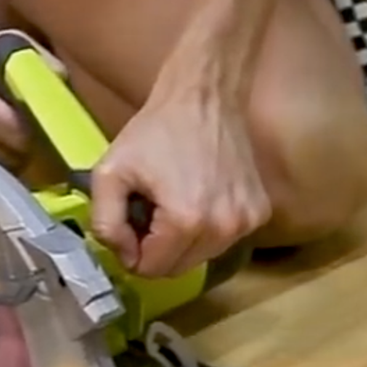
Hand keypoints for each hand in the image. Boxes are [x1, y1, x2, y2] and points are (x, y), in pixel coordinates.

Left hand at [88, 80, 270, 276]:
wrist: (205, 97)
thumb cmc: (155, 130)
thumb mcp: (109, 171)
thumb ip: (105, 223)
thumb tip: (124, 256)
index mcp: (185, 221)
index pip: (153, 269)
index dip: (134, 252)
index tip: (131, 223)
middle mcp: (223, 229)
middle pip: (179, 268)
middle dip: (159, 249)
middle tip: (151, 212)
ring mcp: (246, 221)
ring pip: (203, 257)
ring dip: (184, 241)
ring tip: (176, 202)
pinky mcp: (260, 212)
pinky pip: (225, 240)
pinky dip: (209, 228)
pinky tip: (202, 195)